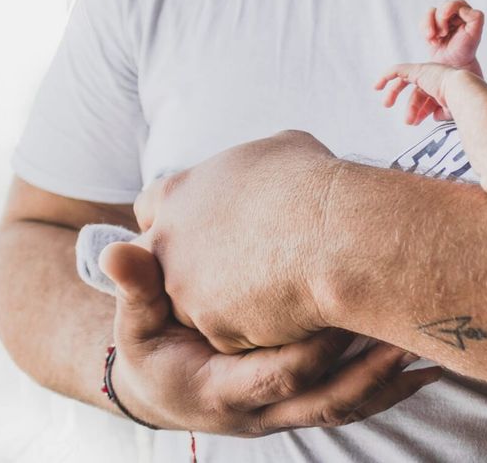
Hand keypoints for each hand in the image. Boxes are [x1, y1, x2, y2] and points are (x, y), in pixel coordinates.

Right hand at [99, 241, 440, 434]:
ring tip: (434, 348)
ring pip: (349, 406)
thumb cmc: (151, 348)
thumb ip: (136, 288)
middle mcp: (262, 411)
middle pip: (327, 400)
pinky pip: (356, 400)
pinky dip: (392, 385)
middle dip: (371, 371)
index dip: (312, 347)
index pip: (277, 373)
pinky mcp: (307, 401)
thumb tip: (120, 251)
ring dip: (393, 380)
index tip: (344, 309)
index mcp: (221, 390)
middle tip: (409, 334)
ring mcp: (289, 410)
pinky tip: (428, 361)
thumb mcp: (133, 323)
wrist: (162, 388)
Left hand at [132, 130, 341, 352]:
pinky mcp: (214, 329)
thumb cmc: (313, 184)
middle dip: (192, 268)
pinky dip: (256, 329)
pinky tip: (288, 313)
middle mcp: (169, 242)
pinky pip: (231, 336)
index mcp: (179, 192)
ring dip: (225, 304)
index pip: (150, 208)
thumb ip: (252, 167)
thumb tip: (270, 170)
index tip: (204, 229)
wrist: (336, 234)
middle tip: (239, 268)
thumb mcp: (279, 149)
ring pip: (195, 307)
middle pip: (165, 264)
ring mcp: (187, 289)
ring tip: (274, 291)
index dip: (178, 220)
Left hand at [375, 62, 462, 124]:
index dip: (422, 111)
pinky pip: (397, 70)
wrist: (463, 93)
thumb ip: (442, 112)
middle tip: (406, 121)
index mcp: (444, 87)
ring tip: (387, 105)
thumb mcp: (451, 111)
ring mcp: (426, 72)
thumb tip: (434, 117)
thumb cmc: (462, 104)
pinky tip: (377, 86)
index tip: (415, 122)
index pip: (429, 99)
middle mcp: (435, 77)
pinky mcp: (417, 69)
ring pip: (405, 81)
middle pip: (418, 92)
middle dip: (411, 106)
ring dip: (394, 93)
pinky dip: (386, 76)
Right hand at [422, 0, 483, 73]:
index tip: (445, 16)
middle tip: (443, 33)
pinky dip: (425, 31)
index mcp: (466, 13)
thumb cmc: (466, 49)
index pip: (457, 3)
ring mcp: (441, 20)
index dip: (449, 8)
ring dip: (430, 25)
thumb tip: (463, 9)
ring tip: (436, 38)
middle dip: (440, 20)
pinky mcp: (430, 27)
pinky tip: (432, 41)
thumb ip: (476, 17)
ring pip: (430, 12)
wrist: (453, 64)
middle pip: (442, 6)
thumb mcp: (475, 34)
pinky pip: (423, 22)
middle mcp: (453, 14)